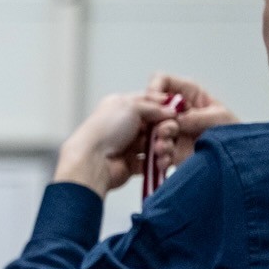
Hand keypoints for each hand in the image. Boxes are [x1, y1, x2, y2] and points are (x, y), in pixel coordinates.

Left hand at [54, 92, 177, 195]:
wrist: (92, 161)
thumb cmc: (105, 130)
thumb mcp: (130, 106)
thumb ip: (152, 106)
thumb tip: (171, 110)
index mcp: (122, 107)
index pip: (150, 104)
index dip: (164, 108)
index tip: (176, 113)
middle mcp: (125, 125)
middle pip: (157, 125)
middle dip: (167, 129)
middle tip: (166, 133)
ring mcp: (129, 145)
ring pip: (157, 143)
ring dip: (164, 146)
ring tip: (160, 149)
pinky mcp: (132, 164)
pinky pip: (152, 162)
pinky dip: (159, 162)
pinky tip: (161, 162)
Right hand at [145, 72, 238, 172]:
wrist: (235, 158)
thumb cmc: (233, 132)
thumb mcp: (218, 118)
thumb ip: (194, 116)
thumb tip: (173, 120)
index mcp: (189, 94)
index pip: (163, 81)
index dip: (155, 88)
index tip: (156, 104)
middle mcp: (176, 111)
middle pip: (151, 108)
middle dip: (155, 121)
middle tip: (168, 131)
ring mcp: (171, 130)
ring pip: (150, 131)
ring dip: (157, 140)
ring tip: (167, 149)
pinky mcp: (169, 149)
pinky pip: (155, 152)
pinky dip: (159, 157)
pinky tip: (167, 161)